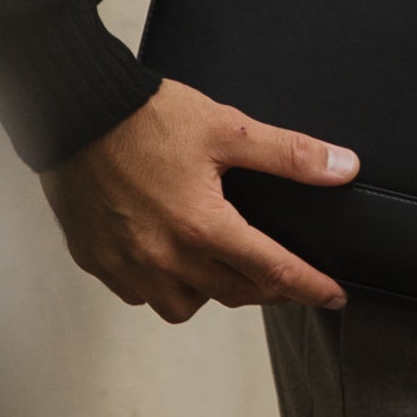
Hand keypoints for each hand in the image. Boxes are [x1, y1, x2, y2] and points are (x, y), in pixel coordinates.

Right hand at [42, 76, 358, 321]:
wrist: (72, 111)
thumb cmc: (146, 117)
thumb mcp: (227, 129)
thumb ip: (289, 154)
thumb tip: (344, 167)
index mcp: (202, 228)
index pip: (273, 272)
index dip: (310, 287)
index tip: (334, 295)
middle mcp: (164, 258)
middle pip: (234, 294)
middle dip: (269, 291)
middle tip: (288, 280)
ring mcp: (126, 264)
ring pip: (182, 305)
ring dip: (208, 292)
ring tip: (221, 266)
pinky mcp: (96, 259)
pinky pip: (138, 293)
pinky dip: (160, 283)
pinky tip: (168, 258)